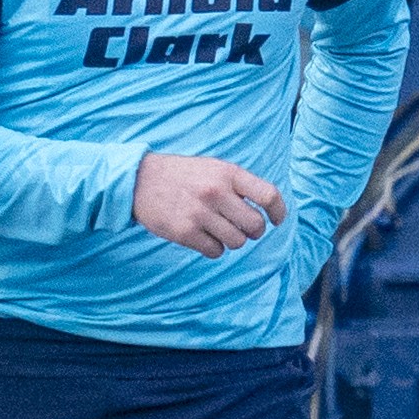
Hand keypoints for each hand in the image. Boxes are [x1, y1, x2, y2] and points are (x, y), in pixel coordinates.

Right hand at [132, 152, 284, 257]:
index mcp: (228, 173)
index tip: (276, 220)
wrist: (139, 180)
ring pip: (237, 242)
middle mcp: (216, 192)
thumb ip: (238, 184)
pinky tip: (203, 237)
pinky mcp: (185, 232)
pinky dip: (214, 248)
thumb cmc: (182, 175)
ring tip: (217, 230)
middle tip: (241, 228)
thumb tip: (267, 209)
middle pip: (255, 226)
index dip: (278, 212)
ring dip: (232, 240)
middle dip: (252, 232)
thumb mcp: (213, 167)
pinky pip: (216, 252)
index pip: (268, 196)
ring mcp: (200, 213)